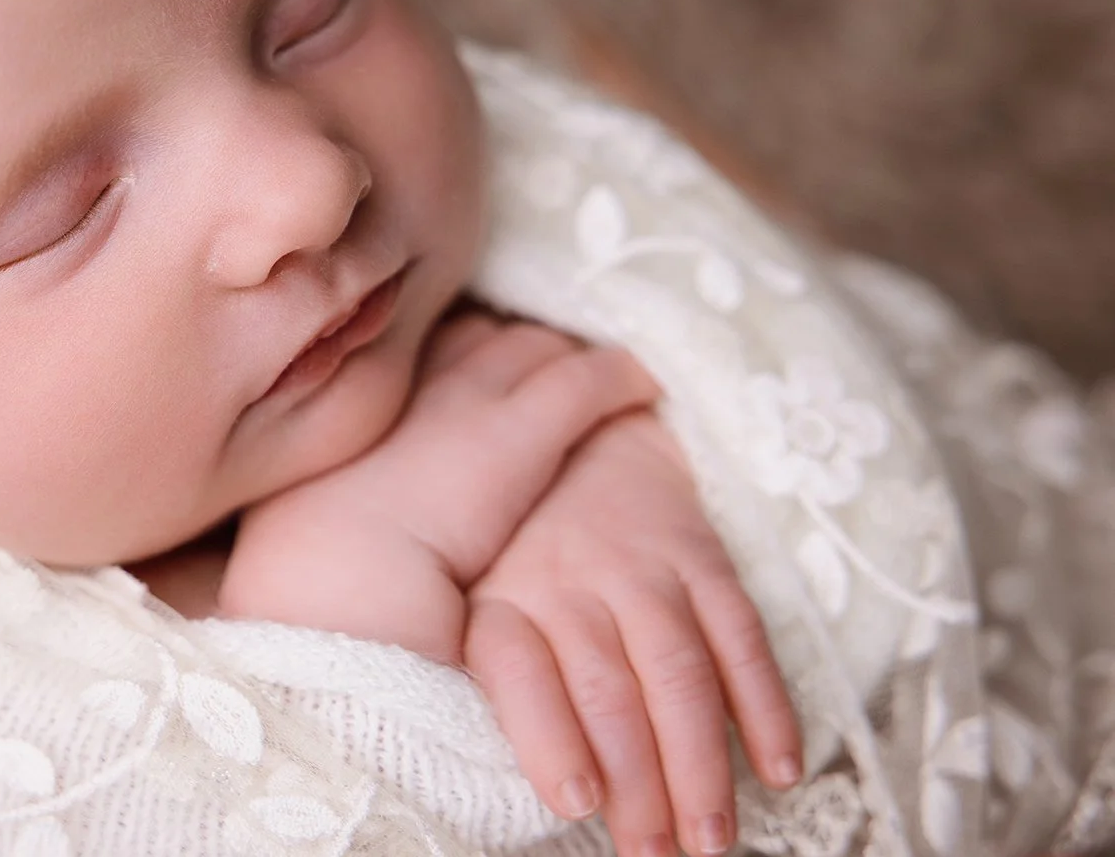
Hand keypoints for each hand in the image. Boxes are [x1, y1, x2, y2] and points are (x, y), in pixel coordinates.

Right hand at [221, 312, 660, 659]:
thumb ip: (336, 510)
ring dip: (566, 362)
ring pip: (533, 348)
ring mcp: (466, 399)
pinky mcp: (522, 432)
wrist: (329, 584)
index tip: (477, 381)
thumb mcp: (309, 528)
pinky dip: (620, 381)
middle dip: (514, 350)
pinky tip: (643, 388)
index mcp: (357, 408)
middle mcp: (411, 386)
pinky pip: (588, 383)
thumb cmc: (310, 581)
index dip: (458, 361)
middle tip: (547, 377)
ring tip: (599, 384)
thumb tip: (340, 533)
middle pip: (478, 337)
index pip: (418, 356)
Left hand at [462, 411, 802, 856]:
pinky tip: (780, 767)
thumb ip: (499, 681)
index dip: (548, 738)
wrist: (583, 441)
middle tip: (657, 855)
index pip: (520, 674)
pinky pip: (740, 635)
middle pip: (607, 693)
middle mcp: (566, 581)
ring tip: (713, 839)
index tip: (576, 801)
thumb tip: (547, 787)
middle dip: (638, 786)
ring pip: (677, 672)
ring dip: (701, 764)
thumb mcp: (475, 602)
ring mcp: (640, 567)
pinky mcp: (701, 558)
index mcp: (500, 602)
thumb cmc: (519, 552)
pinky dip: (766, 706)